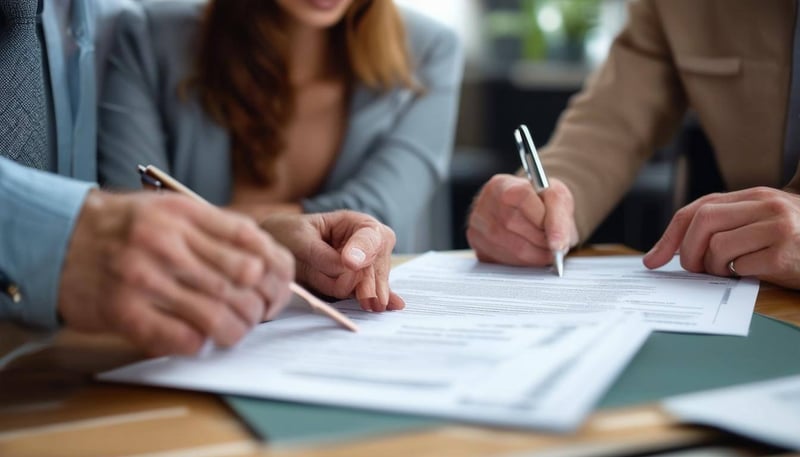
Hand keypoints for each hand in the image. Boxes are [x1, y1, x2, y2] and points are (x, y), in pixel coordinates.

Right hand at [58, 190, 293, 355]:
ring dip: (237, 329)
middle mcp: (166, 242)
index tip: (277, 284)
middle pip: (243, 278)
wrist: (57, 239)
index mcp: (183, 214)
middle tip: (261, 312)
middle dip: (262, 302)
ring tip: (235, 330)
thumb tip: (264, 260)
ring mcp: (144, 277)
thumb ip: (214, 229)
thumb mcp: (168, 210)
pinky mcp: (124, 311)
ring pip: (219, 313)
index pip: (251, 240)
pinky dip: (201, 343)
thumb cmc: (123, 228)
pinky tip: (201, 339)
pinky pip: (182, 338)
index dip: (275, 268)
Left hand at [260, 211, 404, 311]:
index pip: (369, 235)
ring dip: (367, 291)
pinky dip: (381, 297)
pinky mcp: (358, 285)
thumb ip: (320, 253)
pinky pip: (373, 291)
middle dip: (370, 279)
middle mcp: (365, 244)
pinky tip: (393, 304)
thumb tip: (345, 268)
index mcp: (354, 223)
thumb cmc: (287, 235)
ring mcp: (364, 266)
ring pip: (372, 281)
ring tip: (370, 305)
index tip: (350, 263)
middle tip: (365, 297)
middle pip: (376, 262)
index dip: (363, 249)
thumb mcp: (298, 238)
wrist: (276, 249)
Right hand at [467, 174, 578, 265]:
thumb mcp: (556, 197)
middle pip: (513, 223)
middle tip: (555, 243)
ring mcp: (477, 228)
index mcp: (501, 184)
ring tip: (546, 249)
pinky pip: (505, 261)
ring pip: (511, 247)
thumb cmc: (540, 203)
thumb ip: (560, 216)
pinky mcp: (479, 249)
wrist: (527, 215)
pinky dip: (525, 262)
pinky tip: (531, 254)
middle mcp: (483, 204)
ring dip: (536, 254)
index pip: (521, 196)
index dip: (542, 217)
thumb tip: (558, 245)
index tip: (558, 232)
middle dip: (541, 238)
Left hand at [644, 187, 799, 288]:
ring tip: (731, 272)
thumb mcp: (761, 225)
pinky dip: (738, 277)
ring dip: (714, 268)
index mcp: (754, 196)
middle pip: (702, 222)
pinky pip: (742, 267)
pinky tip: (752, 276)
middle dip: (686, 252)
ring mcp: (778, 228)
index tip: (653, 260)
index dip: (670, 236)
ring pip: (717, 247)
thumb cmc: (795, 244)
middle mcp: (766, 205)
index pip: (697, 209)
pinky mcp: (785, 254)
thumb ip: (724, 227)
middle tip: (694, 270)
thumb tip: (669, 253)